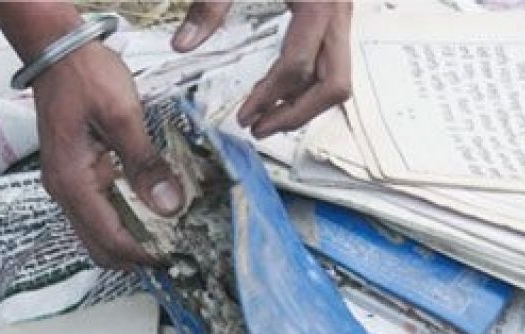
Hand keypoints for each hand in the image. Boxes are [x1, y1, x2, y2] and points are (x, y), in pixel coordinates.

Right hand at [32, 42, 183, 268]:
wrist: (56, 51)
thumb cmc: (86, 76)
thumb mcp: (122, 115)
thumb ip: (145, 164)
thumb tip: (170, 206)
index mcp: (73, 182)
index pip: (111, 238)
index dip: (145, 254)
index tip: (177, 256)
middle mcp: (64, 192)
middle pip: (100, 248)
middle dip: (136, 258)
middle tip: (174, 255)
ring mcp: (65, 186)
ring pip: (97, 235)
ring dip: (129, 244)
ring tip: (166, 240)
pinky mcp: (73, 177)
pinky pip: (97, 215)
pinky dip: (122, 225)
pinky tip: (148, 217)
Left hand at [172, 1, 351, 137]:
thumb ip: (210, 4)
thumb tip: (182, 45)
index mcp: (317, 1)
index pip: (297, 67)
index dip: (269, 98)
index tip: (243, 118)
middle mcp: (338, 11)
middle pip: (334, 85)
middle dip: (296, 115)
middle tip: (258, 130)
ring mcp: (342, 13)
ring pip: (338, 77)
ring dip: (305, 106)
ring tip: (267, 119)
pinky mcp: (335, 13)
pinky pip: (332, 61)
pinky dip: (309, 84)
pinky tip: (278, 90)